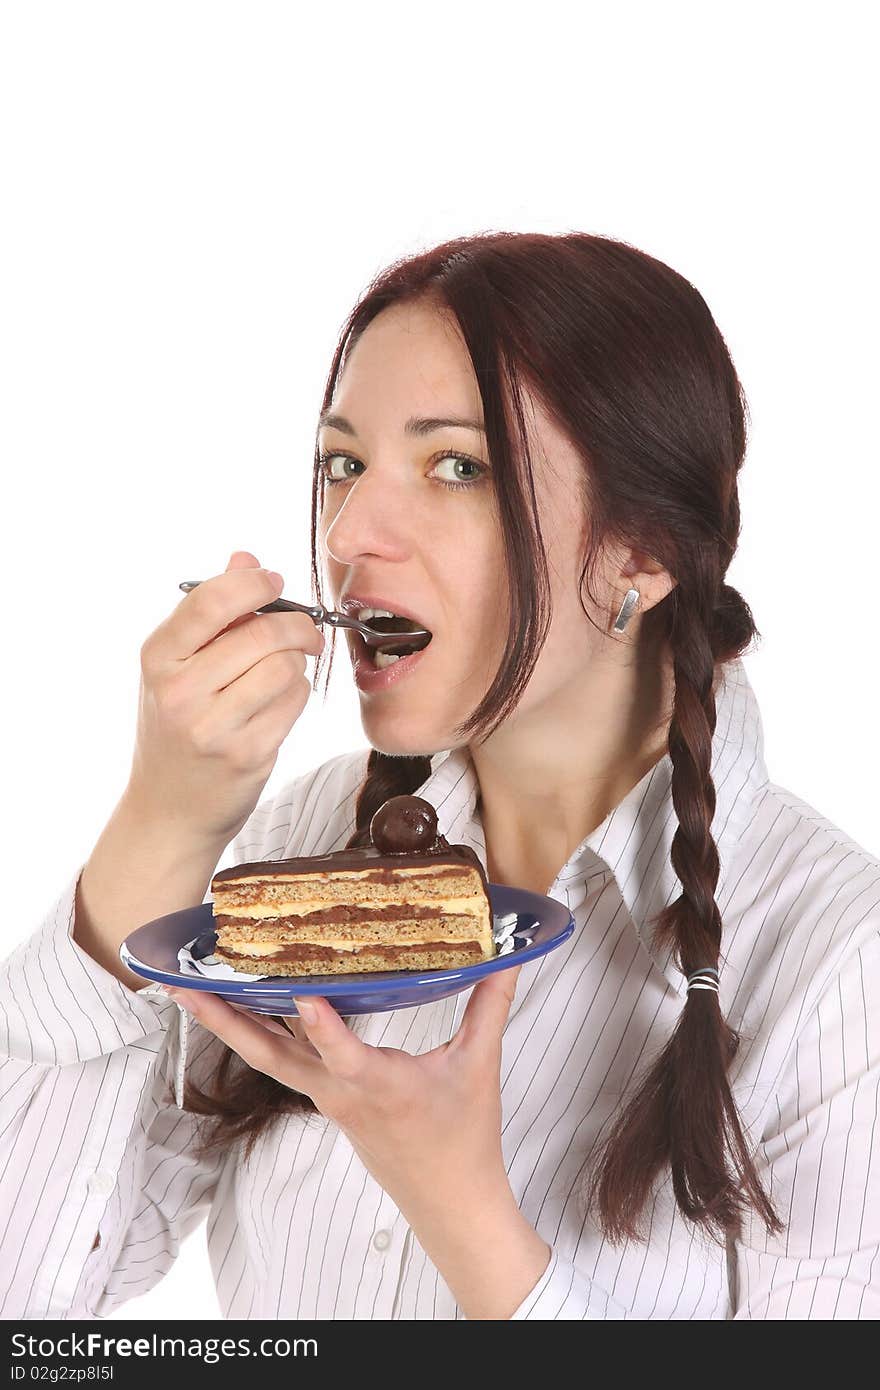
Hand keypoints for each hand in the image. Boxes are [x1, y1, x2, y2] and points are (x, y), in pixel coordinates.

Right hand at [127, 550, 324, 844]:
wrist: (168, 809)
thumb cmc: (177, 726)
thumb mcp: (176, 667)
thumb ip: (210, 611)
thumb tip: (246, 557)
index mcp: (158, 658)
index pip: (212, 599)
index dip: (254, 583)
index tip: (274, 584)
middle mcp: (179, 692)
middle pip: (262, 634)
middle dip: (296, 626)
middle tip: (306, 631)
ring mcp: (212, 727)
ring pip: (285, 668)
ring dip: (298, 664)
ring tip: (286, 671)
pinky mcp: (247, 755)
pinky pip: (294, 703)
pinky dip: (298, 694)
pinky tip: (282, 701)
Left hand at [165, 966, 552, 1316]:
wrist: (451, 1205)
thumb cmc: (464, 1140)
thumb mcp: (480, 1066)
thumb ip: (490, 1004)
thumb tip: (506, 954)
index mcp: (377, 1085)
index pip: (341, 1051)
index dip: (319, 1022)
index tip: (298, 990)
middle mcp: (340, 1093)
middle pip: (269, 1056)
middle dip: (223, 1022)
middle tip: (183, 989)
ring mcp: (328, 1101)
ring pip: (270, 1060)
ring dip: (231, 1027)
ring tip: (193, 994)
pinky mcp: (330, 1105)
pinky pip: (288, 1066)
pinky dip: (265, 1036)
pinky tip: (253, 1010)